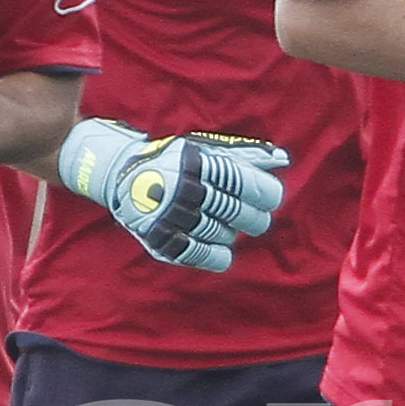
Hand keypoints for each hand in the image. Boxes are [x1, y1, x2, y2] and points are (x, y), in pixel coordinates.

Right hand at [56, 119, 289, 271]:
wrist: (121, 175)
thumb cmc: (174, 161)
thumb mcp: (204, 150)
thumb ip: (244, 155)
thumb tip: (282, 160)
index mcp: (196, 164)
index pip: (246, 184)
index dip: (266, 194)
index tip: (269, 198)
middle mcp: (184, 191)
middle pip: (239, 213)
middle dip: (254, 218)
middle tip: (254, 218)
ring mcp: (172, 218)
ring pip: (225, 235)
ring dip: (232, 232)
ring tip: (224, 223)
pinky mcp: (162, 241)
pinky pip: (205, 256)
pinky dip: (220, 254)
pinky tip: (219, 246)